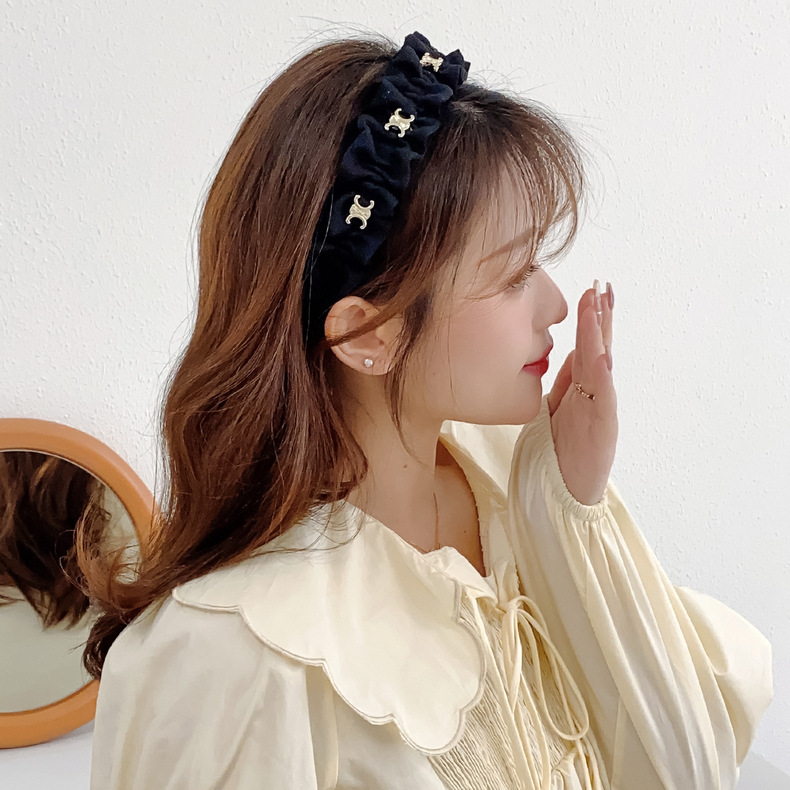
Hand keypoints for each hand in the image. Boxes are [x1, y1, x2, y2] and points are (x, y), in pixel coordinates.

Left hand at [546, 281, 616, 504]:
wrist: (566, 494)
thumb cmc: (560, 452)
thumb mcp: (558, 408)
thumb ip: (568, 381)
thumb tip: (573, 350)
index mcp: (581, 388)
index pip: (587, 346)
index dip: (590, 319)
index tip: (590, 290)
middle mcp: (594, 395)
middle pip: (599, 349)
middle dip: (600, 318)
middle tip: (601, 286)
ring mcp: (600, 411)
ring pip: (601, 367)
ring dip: (601, 337)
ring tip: (600, 309)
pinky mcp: (602, 431)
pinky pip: (602, 400)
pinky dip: (602, 378)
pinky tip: (602, 358)